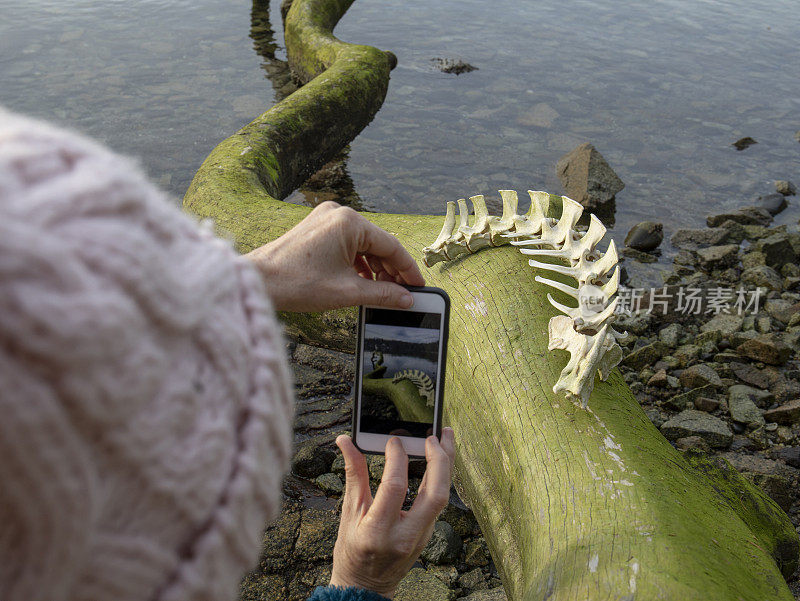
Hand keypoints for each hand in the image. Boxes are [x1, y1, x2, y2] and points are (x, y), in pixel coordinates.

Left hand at [246, 202, 424, 311]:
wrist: (258, 281)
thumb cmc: (296, 283)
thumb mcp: (347, 292)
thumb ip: (383, 294)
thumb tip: (406, 299)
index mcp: (349, 222)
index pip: (391, 246)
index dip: (408, 269)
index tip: (418, 287)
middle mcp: (338, 213)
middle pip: (377, 243)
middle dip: (391, 270)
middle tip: (403, 294)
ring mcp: (325, 219)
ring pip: (362, 244)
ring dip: (374, 268)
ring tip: (384, 292)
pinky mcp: (316, 228)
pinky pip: (347, 244)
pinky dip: (358, 263)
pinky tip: (363, 281)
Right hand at [329, 429, 454, 597]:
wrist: (365, 587)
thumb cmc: (352, 551)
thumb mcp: (349, 513)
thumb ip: (354, 474)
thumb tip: (345, 441)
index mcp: (379, 531)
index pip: (395, 487)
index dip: (396, 459)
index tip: (393, 440)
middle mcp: (406, 535)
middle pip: (436, 493)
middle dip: (439, 460)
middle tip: (434, 434)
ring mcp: (421, 537)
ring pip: (444, 497)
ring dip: (447, 464)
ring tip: (445, 437)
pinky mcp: (428, 534)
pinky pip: (439, 501)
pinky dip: (440, 477)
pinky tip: (438, 458)